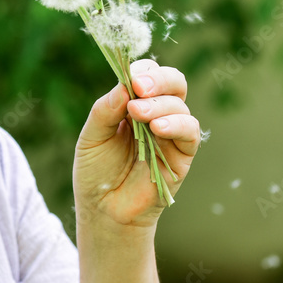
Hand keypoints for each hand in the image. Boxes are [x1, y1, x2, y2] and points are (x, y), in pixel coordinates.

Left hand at [73, 59, 200, 229]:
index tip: (130, 78)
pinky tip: (157, 129)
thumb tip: (123, 86)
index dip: (142, 71)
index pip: (148, 74)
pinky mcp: (182, 155)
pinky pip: (190, 132)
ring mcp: (171, 133)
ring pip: (180, 105)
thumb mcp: (91, 137)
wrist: (104, 211)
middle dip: (158, 79)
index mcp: (134, 103)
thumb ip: (105, 111)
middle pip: (173, 82)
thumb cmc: (96, 173)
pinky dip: (176, 125)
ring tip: (138, 114)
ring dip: (161, 105)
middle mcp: (157, 113)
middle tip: (139, 87)